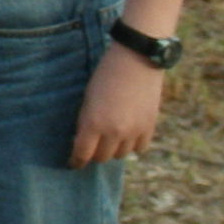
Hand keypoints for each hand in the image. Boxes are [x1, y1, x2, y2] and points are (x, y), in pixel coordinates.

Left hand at [68, 44, 166, 166]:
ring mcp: (134, 131)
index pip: (82, 153)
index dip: (76, 161)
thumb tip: (83, 140)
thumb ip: (86, 122)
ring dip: (112, 150)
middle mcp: (115, 132)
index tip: (73, 163)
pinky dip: (131, 145)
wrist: (136, 60)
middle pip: (102, 157)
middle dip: (93, 154)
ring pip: (121, 155)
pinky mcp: (150, 127)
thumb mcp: (87, 99)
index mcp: (94, 123)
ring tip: (108, 139)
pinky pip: (139, 148)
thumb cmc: (104, 75)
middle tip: (90, 148)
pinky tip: (126, 137)